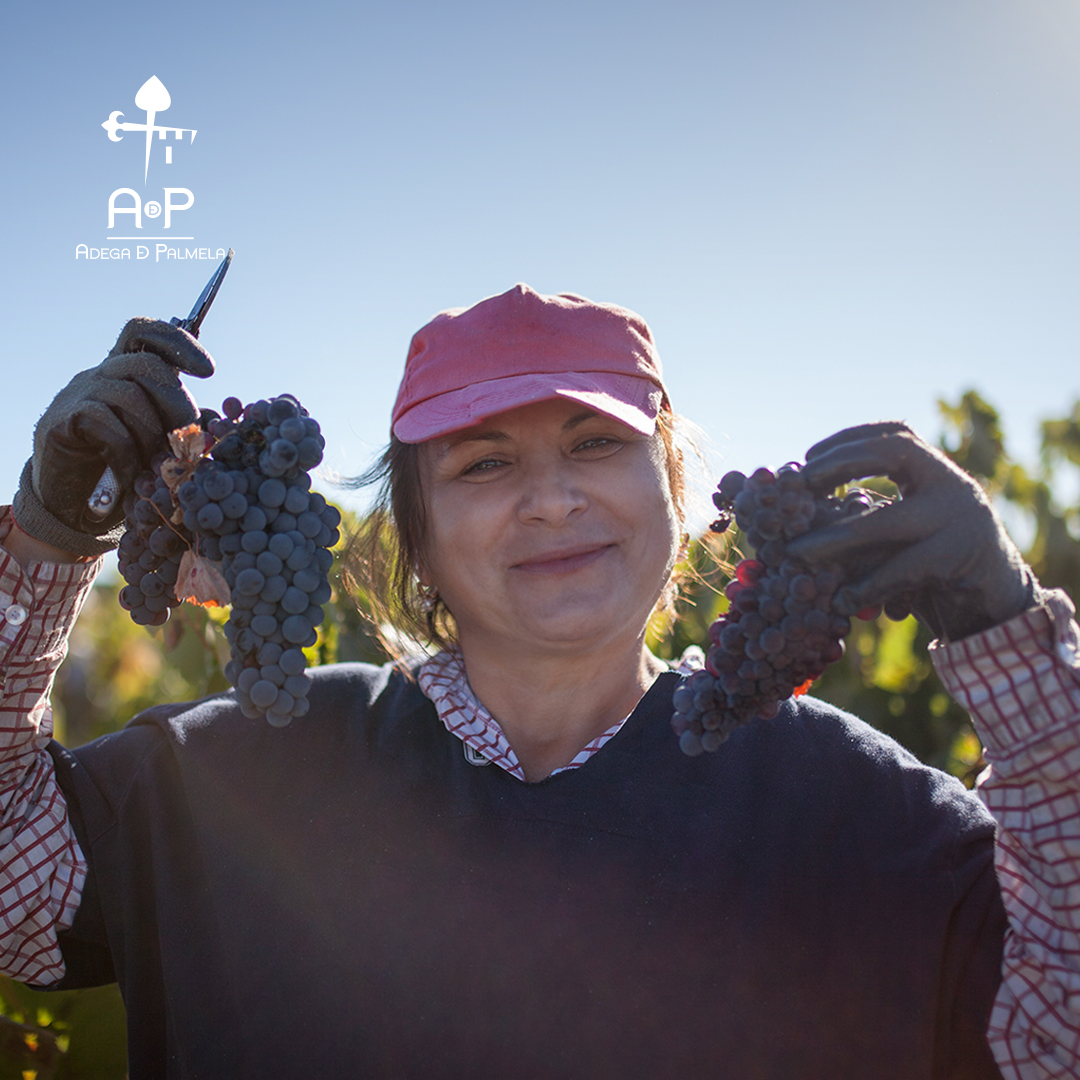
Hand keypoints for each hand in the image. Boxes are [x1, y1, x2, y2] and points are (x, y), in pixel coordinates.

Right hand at [12, 318, 213, 556]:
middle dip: (177, 403)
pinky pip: (106, 424)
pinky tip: (129, 475)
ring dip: (151, 434)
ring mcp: (77, 395)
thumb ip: (179, 425)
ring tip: (152, 465)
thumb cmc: (120, 470)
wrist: (68, 506)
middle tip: (184, 438)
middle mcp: (99, 375)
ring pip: (130, 395)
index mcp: (123, 373)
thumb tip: (217, 419)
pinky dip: (126, 453)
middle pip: (147, 365)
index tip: (208, 370)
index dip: (178, 341)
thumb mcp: (156, 443)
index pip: (144, 333)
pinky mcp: (61, 421)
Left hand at [785, 421, 1039, 640]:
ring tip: (795, 553)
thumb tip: (793, 512)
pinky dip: (868, 584)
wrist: (996, 610)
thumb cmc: (933, 569)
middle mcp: (954, 486)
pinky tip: (842, 599)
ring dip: (835, 538)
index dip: (850, 439)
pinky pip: (904, 568)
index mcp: (936, 474)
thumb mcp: (900, 536)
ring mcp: (964, 519)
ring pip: (889, 520)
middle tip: (801, 482)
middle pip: (897, 452)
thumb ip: (867, 517)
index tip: (807, 456)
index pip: (895, 435)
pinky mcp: (966, 558)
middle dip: (843, 461)